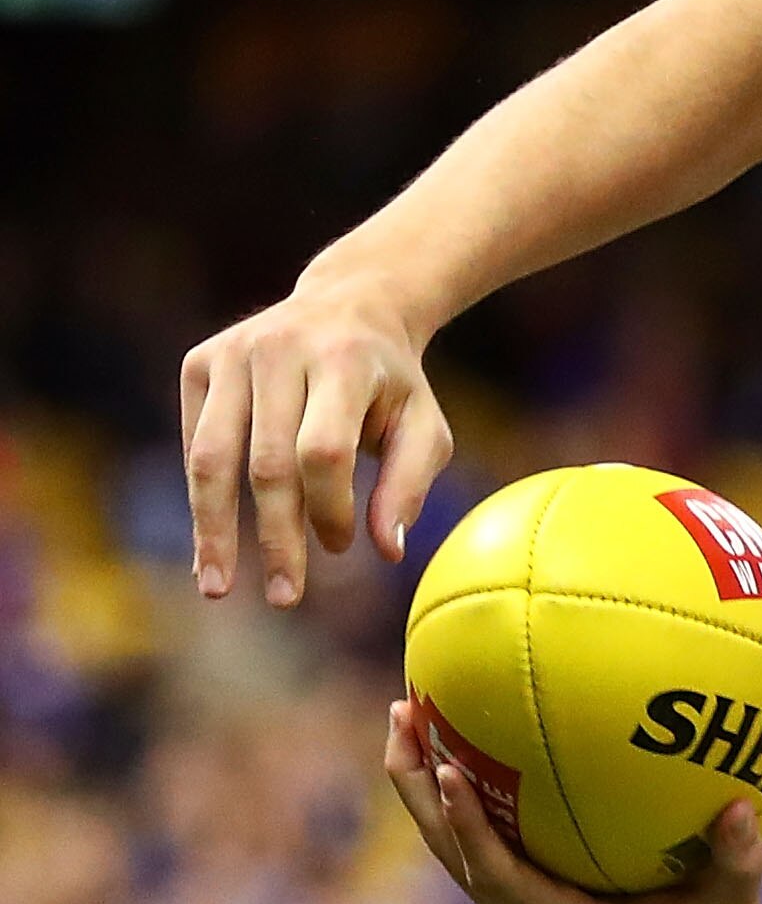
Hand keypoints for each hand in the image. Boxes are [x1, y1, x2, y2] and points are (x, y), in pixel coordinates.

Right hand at [183, 273, 453, 607]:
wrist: (352, 305)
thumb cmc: (393, 383)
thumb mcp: (424, 425)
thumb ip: (409, 485)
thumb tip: (386, 551)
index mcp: (343, 360)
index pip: (324, 452)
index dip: (329, 509)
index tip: (343, 548)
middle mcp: (280, 350)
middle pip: (268, 463)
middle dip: (276, 537)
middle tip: (286, 598)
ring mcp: (232, 353)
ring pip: (212, 457)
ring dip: (214, 529)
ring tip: (216, 588)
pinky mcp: (200, 362)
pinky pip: (195, 443)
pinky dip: (201, 498)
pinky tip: (211, 545)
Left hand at [384, 699, 761, 903]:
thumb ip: (739, 861)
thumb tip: (740, 808)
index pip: (494, 874)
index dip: (467, 826)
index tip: (447, 771)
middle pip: (448, 850)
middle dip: (416, 785)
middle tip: (404, 712)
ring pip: (451, 842)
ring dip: (423, 783)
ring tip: (410, 714)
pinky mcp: (523, 894)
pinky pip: (477, 838)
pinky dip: (459, 794)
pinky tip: (463, 739)